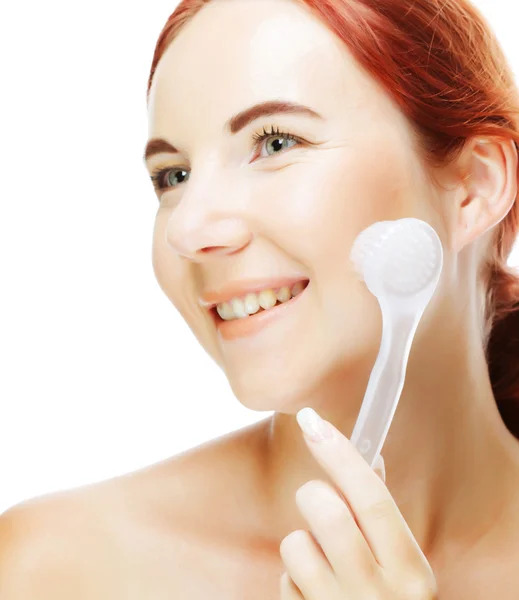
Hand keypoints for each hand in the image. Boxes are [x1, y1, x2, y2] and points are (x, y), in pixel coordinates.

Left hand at [279, 407, 437, 598]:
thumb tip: (366, 457)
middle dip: (314, 495)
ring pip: (296, 544)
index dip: (341, 455)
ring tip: (322, 561)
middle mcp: (380, 595)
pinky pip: (284, 581)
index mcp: (410, 570)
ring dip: (302, 545)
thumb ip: (380, 515)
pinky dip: (293, 579)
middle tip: (319, 502)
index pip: (372, 498)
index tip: (313, 422)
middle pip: (327, 512)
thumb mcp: (400, 564)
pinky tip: (314, 593)